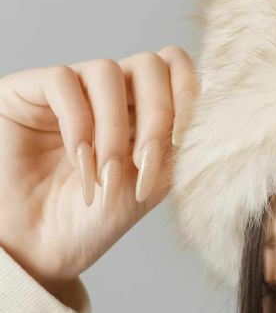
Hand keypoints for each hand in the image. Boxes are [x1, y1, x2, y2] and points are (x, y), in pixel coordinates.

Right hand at [0, 46, 196, 295]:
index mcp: (144, 109)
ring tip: (107, 174)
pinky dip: (79, 124)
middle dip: (155, 116)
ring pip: (108, 70)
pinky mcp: (29, 91)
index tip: (186, 140)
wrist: (40, 248)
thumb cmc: (94, 219)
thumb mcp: (152, 183)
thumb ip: (180, 144)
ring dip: (115, 129)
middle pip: (149, 64)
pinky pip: (64, 81)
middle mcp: (110, 93)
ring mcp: (71, 89)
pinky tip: (79, 161)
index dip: (189, 94)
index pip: (177, 70)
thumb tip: (209, 112)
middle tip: (144, 165)